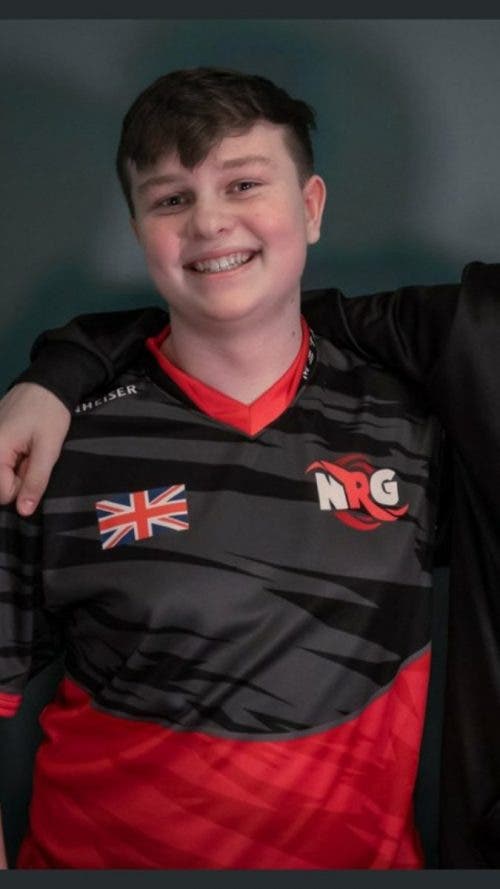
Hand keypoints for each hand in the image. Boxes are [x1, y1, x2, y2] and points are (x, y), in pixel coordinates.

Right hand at [0, 383, 70, 514]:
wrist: (46, 383)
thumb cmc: (49, 414)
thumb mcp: (48, 449)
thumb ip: (35, 481)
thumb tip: (23, 512)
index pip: (2, 493)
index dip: (22, 488)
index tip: (34, 468)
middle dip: (17, 478)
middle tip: (32, 458)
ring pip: (0, 473)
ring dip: (15, 468)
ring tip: (28, 451)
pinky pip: (0, 460)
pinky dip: (12, 458)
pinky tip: (22, 446)